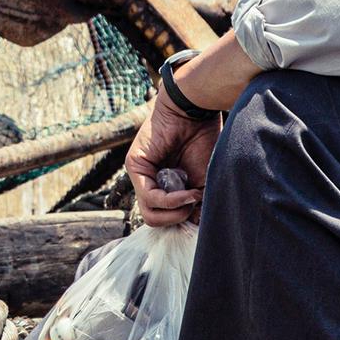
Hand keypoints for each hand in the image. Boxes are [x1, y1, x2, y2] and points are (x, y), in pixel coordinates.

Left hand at [126, 96, 218, 225]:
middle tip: (195, 204)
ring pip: (150, 214)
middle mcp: (149, 181)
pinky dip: (171, 200)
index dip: (184, 220)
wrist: (196, 113)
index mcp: (164, 184)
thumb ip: (197, 204)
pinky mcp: (135, 166)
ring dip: (176, 211)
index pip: (165, 217)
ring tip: (192, 196)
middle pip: (155, 220)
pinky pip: (150, 197)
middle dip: (178, 219)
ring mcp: (140, 175)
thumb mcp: (204, 181)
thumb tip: (197, 226)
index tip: (201, 211)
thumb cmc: (204, 141)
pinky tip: (188, 192)